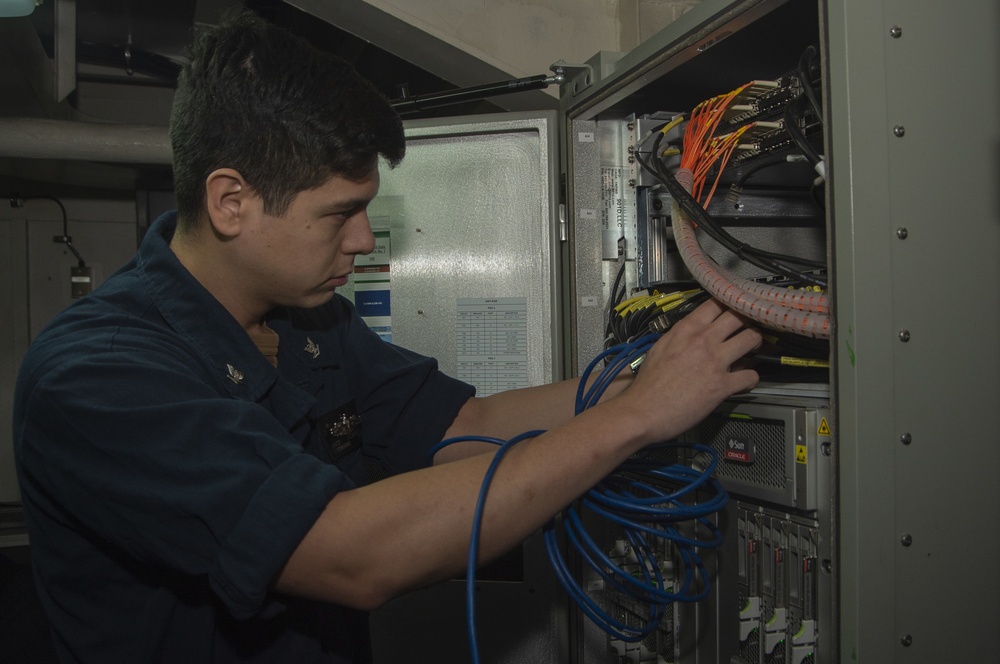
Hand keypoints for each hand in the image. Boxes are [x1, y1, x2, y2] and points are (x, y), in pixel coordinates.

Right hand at [617, 298, 761, 445]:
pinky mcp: (722, 385)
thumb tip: (693, 331)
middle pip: (739, 316)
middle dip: (748, 320)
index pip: (716, 302)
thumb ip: (680, 335)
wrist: (643, 411)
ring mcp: (715, 362)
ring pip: (752, 339)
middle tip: (749, 327)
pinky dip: (751, 378)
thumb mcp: (660, 347)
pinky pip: (751, 375)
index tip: (734, 307)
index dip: (729, 303)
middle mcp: (704, 340)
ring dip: (756, 344)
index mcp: (687, 329)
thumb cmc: (648, 383)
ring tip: (752, 351)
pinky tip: (744, 381)